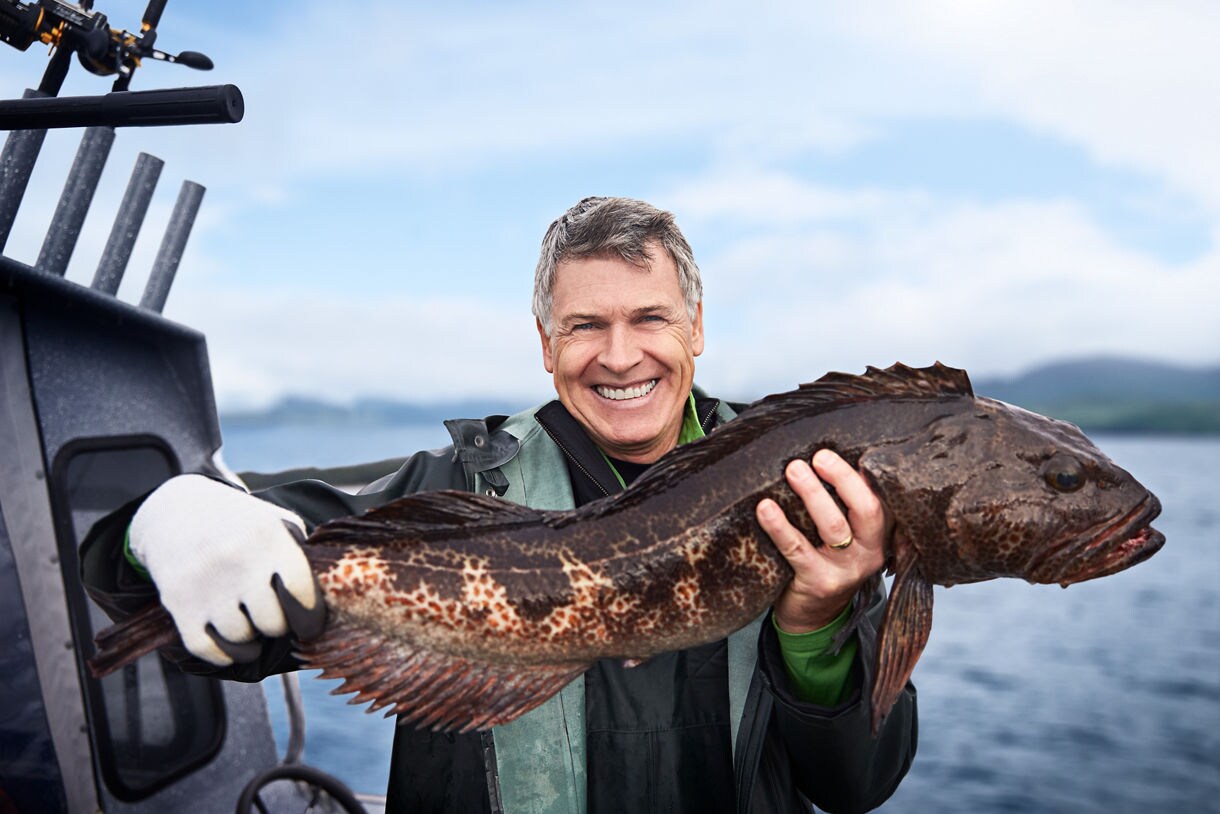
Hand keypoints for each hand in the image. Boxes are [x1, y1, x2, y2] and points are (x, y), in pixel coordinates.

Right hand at [129, 474, 323, 664]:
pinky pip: (207, 650)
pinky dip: (224, 654)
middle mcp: (236, 562)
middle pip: (272, 624)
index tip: (310, 624)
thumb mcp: (276, 522)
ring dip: (251, 640)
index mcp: (268, 538)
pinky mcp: (178, 603)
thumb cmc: (242, 523)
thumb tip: (326, 597)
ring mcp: (204, 585)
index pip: (300, 594)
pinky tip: (232, 643)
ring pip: (241, 640)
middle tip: (274, 616)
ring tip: (252, 624)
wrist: (178, 510)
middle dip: (278, 625)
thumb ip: (300, 555)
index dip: (310, 617)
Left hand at [756, 450, 888, 632]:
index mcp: (879, 536)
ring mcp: (846, 570)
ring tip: (793, 470)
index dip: (862, 474)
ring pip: (833, 526)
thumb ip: (844, 507)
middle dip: (841, 478)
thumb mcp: (847, 538)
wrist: (814, 619)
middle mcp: (869, 553)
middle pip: (865, 509)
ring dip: (812, 494)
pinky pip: (798, 550)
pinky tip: (765, 508)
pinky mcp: (818, 583)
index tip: (840, 450)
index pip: (880, 499)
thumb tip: (819, 458)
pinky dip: (780, 526)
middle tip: (818, 456)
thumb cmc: (826, 563)